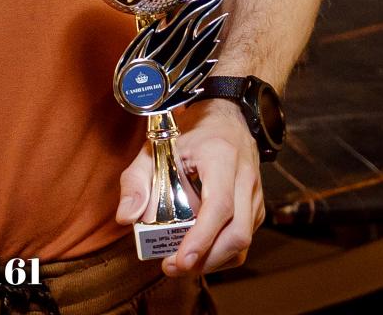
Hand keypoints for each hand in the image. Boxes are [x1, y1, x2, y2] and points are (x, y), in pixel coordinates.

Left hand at [114, 102, 266, 281]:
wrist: (224, 115)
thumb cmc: (188, 132)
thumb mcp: (154, 147)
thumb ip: (135, 181)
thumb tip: (127, 218)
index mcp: (221, 157)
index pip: (219, 206)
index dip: (202, 237)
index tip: (181, 259)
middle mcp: (245, 177)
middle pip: (238, 232)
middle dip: (206, 259)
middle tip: (172, 267)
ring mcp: (254, 193)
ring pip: (244, 241)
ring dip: (213, 260)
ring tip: (181, 264)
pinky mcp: (256, 206)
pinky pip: (244, 238)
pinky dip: (222, 253)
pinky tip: (198, 254)